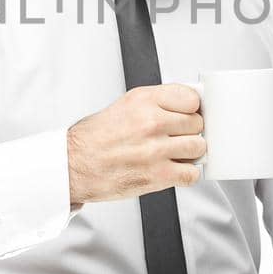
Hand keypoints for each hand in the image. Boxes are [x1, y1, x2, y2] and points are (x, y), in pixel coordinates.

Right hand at [67, 84, 204, 207]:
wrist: (74, 165)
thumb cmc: (95, 138)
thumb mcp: (126, 105)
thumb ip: (157, 103)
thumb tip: (187, 105)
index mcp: (144, 100)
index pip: (191, 98)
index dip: (192, 108)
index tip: (188, 114)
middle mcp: (151, 122)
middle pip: (197, 123)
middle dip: (190, 131)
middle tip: (177, 136)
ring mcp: (156, 150)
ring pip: (198, 147)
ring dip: (190, 153)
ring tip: (176, 154)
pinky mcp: (157, 175)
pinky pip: (192, 174)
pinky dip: (187, 174)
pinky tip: (175, 170)